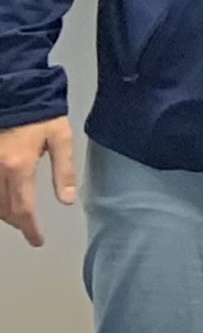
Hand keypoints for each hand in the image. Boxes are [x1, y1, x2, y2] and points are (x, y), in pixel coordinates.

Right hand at [0, 115, 79, 248]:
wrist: (14, 91)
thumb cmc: (40, 114)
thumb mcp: (60, 139)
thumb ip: (63, 171)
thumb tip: (67, 200)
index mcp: (19, 167)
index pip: (23, 209)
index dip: (30, 228)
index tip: (38, 240)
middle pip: (4, 208)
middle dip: (18, 222)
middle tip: (30, 228)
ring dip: (4, 212)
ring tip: (18, 217)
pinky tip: (3, 199)